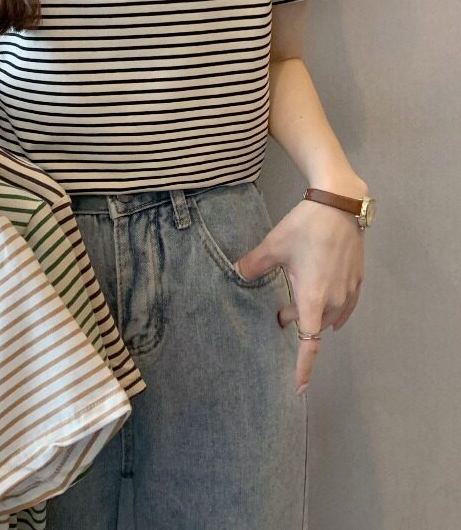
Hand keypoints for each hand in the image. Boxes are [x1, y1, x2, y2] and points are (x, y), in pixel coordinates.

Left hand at [231, 182, 365, 393]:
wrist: (339, 206)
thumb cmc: (304, 228)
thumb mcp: (272, 246)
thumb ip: (253, 265)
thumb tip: (236, 273)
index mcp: (313, 299)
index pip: (310, 344)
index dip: (303, 368)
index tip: (298, 387)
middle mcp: (335, 302)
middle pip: (314, 326)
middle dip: (297, 324)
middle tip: (278, 312)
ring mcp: (350, 292)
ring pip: (330, 316)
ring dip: (312, 314)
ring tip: (296, 301)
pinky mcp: (358, 280)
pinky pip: (345, 306)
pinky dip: (332, 309)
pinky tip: (325, 301)